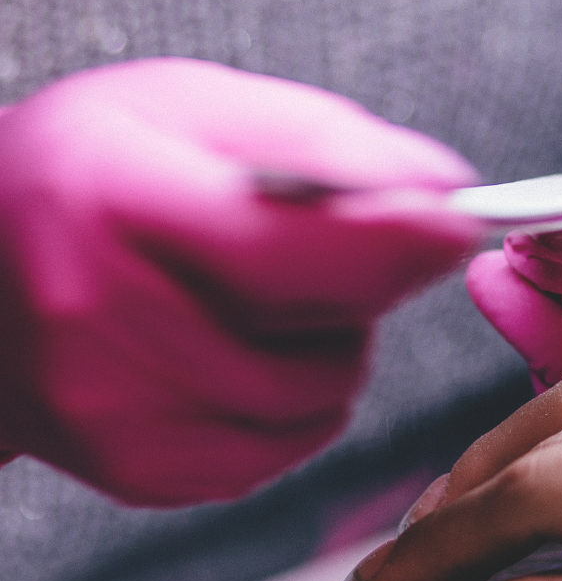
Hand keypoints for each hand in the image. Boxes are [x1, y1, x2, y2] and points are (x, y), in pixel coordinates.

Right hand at [0, 59, 480, 504]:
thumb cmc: (85, 172)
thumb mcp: (190, 109)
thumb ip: (320, 140)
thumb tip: (441, 187)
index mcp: (110, 202)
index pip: (282, 248)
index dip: (390, 241)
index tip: (457, 223)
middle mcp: (99, 322)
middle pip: (320, 335)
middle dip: (357, 288)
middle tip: (307, 247)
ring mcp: (114, 415)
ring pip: (320, 400)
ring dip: (330, 347)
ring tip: (261, 298)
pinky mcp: (140, 472)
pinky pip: (286, 448)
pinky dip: (295, 402)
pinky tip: (236, 351)